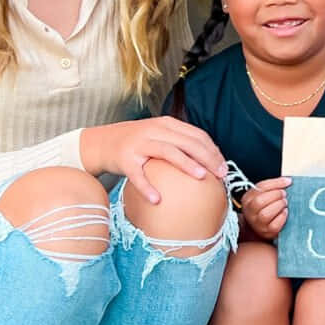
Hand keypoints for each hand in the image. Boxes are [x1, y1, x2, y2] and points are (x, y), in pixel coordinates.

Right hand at [82, 116, 225, 202]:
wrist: (100, 142)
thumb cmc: (135, 143)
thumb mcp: (157, 136)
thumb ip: (178, 143)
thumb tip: (207, 163)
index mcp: (166, 124)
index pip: (196, 134)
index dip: (213, 150)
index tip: (224, 166)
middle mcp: (154, 130)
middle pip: (187, 142)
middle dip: (207, 157)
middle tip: (220, 175)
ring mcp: (139, 143)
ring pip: (167, 152)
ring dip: (186, 164)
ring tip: (201, 177)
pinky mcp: (124, 159)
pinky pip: (138, 175)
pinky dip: (147, 187)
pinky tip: (157, 200)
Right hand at [240, 177, 290, 240]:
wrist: (258, 228)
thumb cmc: (263, 208)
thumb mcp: (263, 195)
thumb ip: (273, 186)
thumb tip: (288, 181)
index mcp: (247, 199)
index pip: (260, 187)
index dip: (276, 183)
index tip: (287, 182)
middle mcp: (249, 212)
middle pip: (259, 201)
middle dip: (276, 195)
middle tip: (284, 194)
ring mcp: (257, 223)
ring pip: (265, 214)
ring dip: (278, 206)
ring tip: (284, 203)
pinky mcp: (266, 232)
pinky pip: (274, 225)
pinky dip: (282, 217)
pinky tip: (284, 212)